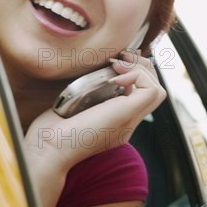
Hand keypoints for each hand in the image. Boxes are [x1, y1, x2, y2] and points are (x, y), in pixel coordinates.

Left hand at [22, 50, 165, 206]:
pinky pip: (152, 91)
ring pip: (158, 91)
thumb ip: (81, 97)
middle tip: (121, 57)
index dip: (133, 74)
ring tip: (119, 63)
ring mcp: (128, 122)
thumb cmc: (49, 131)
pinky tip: (116, 76)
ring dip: (141, 68)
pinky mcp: (127, 116)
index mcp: (113, 122)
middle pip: (153, 92)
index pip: (138, 96)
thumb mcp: (68, 110)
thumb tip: (83, 77)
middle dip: (141, 67)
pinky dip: (137, 75)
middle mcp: (125, 124)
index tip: (114, 62)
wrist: (48, 149)